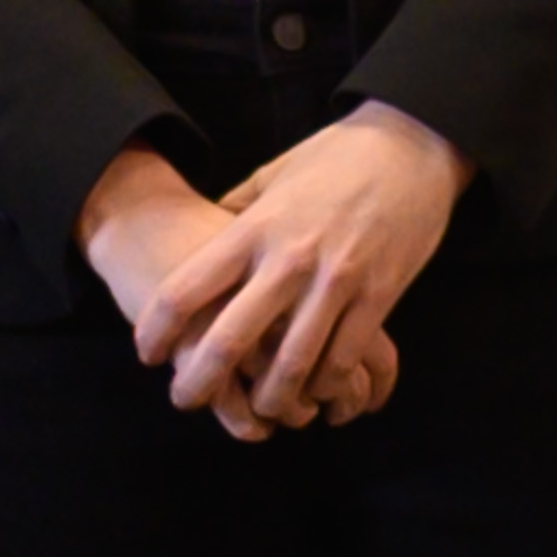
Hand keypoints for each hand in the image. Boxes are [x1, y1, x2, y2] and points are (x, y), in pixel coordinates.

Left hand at [78, 146, 394, 439]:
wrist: (411, 147)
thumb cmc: (334, 159)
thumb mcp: (271, 176)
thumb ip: (236, 214)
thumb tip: (201, 242)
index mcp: (254, 227)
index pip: (188, 286)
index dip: (156, 327)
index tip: (145, 350)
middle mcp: (289, 258)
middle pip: (231, 338)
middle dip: (199, 379)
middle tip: (184, 398)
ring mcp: (336, 281)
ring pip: (292, 366)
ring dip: (268, 399)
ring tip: (255, 409)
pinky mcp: (378, 297)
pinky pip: (343, 360)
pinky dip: (324, 387)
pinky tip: (313, 394)